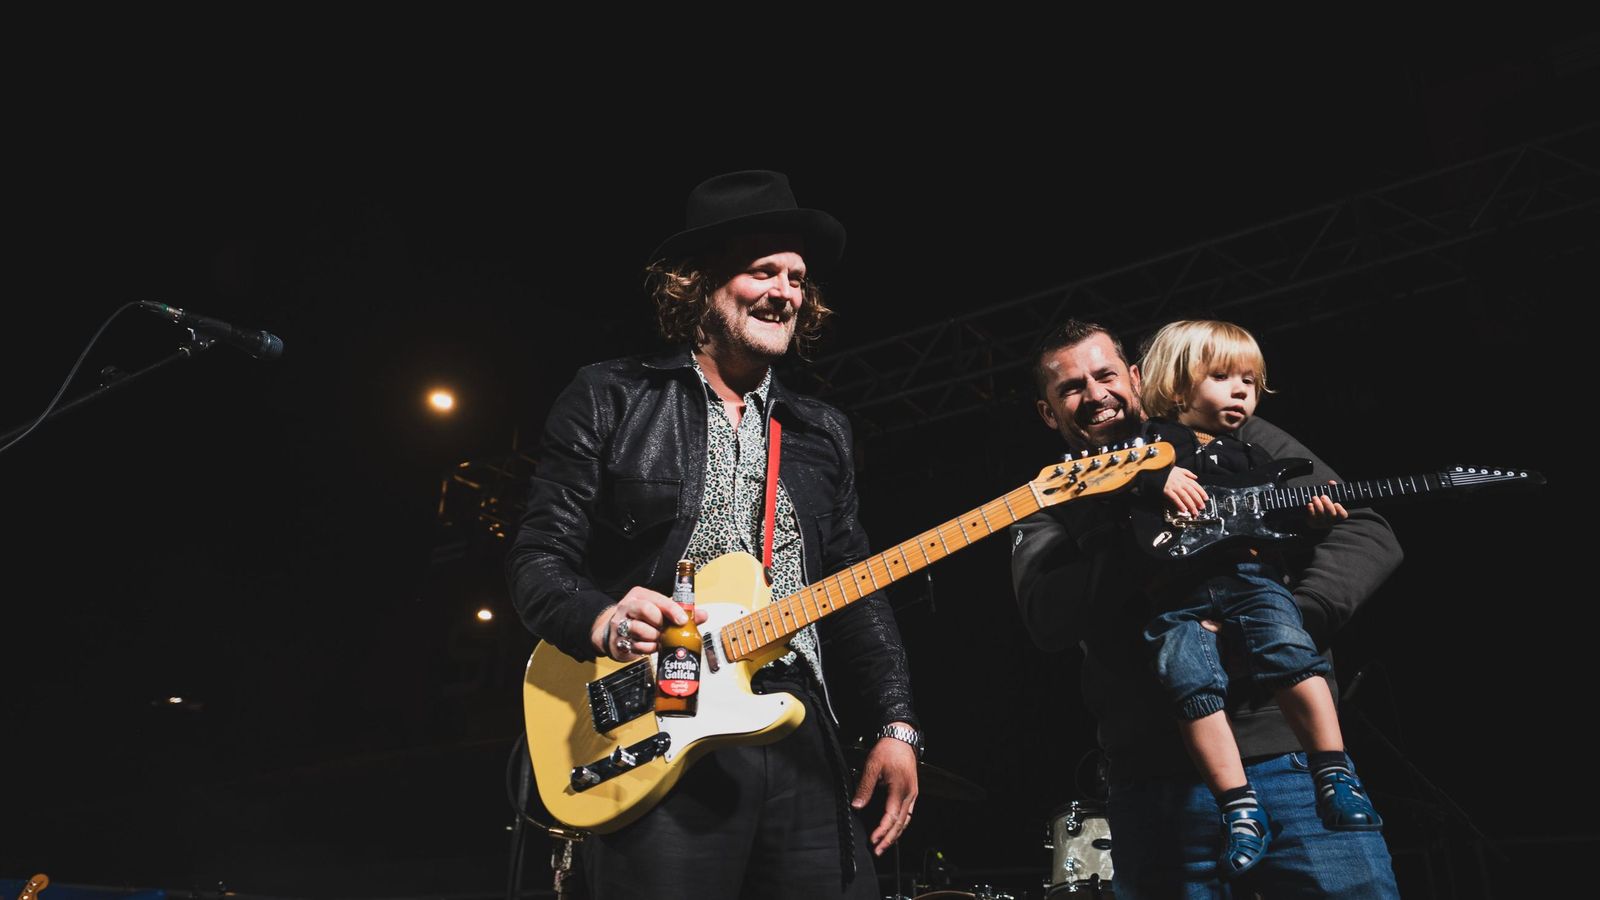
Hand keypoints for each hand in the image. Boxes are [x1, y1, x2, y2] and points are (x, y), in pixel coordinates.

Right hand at [589, 586, 709, 660]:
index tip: (682, 620)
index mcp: (640, 595)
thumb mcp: (659, 611)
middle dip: (661, 624)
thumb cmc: (641, 619)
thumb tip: (703, 615)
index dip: (672, 610)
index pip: (657, 599)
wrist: (614, 632)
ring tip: (658, 639)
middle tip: (667, 631)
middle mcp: (628, 607)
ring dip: (654, 638)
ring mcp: (620, 624)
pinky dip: (647, 649)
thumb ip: (681, 613)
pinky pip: (635, 646)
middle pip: (647, 611)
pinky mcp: (617, 641)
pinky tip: (650, 646)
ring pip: (640, 630)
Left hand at [851, 727, 919, 855]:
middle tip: (878, 851)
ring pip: (906, 820)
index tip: (873, 840)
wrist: (901, 739)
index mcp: (900, 789)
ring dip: (895, 835)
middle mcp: (909, 794)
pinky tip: (893, 831)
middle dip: (889, 839)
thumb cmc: (887, 750)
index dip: (882, 831)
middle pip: (901, 823)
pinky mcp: (912, 793)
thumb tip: (856, 806)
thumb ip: (865, 787)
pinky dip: (900, 825)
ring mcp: (912, 794)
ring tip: (884, 846)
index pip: (891, 816)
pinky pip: (908, 814)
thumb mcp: (872, 766)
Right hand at [1163, 467, 1207, 516]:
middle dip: (1198, 500)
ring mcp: (1174, 487)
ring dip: (1190, 504)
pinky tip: (1184, 509)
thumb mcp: (1178, 469)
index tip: (1206, 498)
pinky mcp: (1167, 491)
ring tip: (1194, 511)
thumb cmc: (1166, 471)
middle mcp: (1180, 482)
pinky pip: (1175, 498)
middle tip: (1202, 507)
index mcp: (1183, 478)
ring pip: (1185, 496)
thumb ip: (1188, 473)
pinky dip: (1179, 504)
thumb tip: (1195, 477)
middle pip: (1191, 492)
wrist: (1155, 470)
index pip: (1195, 485)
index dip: (1201, 492)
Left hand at [1305, 483, 1348, 529]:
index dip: (1340, 510)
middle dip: (1327, 504)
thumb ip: (1333, 489)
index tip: (1336, 503)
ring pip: (1321, 515)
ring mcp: (1322, 523)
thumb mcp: (1331, 497)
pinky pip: (1312, 517)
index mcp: (1338, 514)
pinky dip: (1311, 510)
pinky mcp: (1313, 523)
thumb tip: (1331, 482)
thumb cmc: (1325, 504)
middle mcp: (1331, 520)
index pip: (1343, 515)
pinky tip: (1309, 504)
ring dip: (1318, 505)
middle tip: (1323, 496)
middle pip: (1331, 514)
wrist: (1314, 516)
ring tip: (1314, 497)